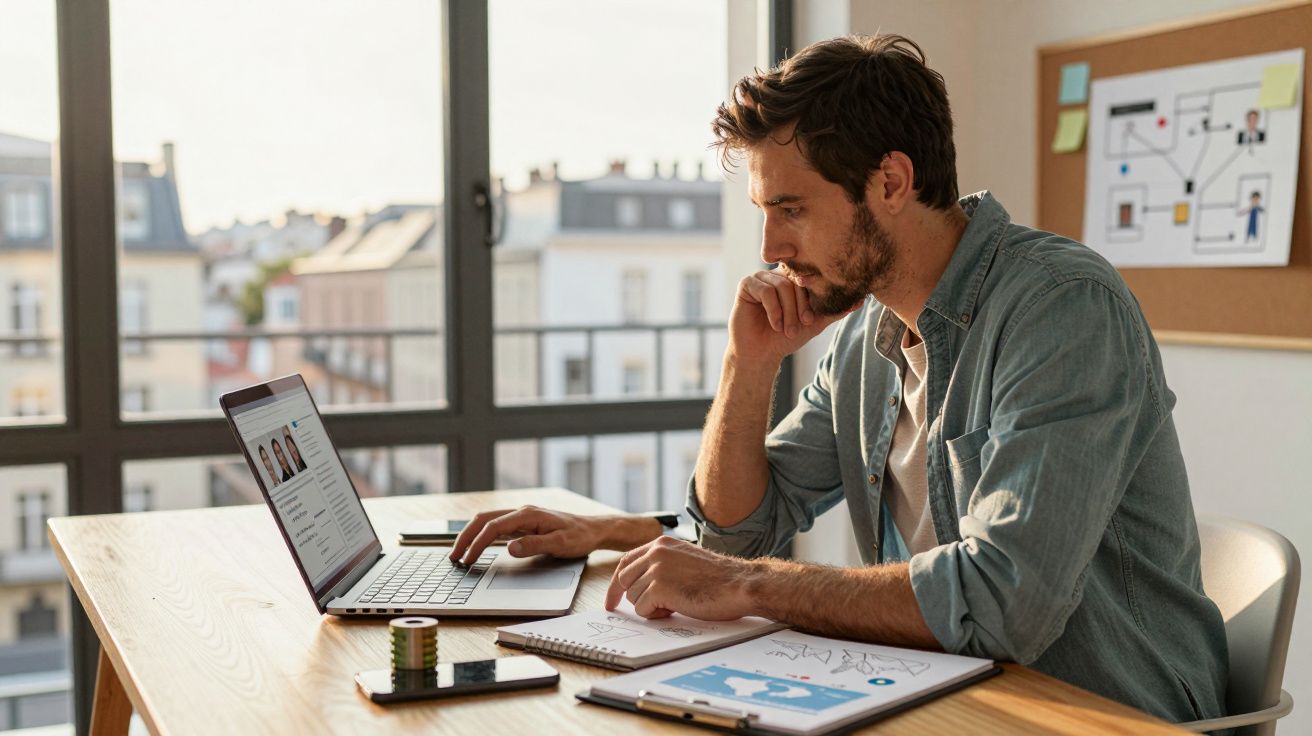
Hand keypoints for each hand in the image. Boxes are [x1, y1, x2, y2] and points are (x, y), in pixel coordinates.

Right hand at [448, 506, 660, 564]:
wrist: (595, 529)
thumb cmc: (580, 536)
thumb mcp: (560, 544)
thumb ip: (534, 545)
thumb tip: (509, 548)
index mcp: (527, 514)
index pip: (493, 527)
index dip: (477, 544)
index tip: (467, 560)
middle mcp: (521, 512)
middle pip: (483, 520)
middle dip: (465, 537)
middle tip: (453, 557)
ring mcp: (522, 517)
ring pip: (488, 521)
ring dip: (471, 535)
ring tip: (460, 554)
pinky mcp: (524, 524)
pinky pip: (497, 527)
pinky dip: (482, 536)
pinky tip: (478, 548)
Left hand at [605, 536, 756, 619]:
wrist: (739, 584)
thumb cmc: (719, 579)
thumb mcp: (686, 561)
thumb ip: (664, 565)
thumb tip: (641, 583)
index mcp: (662, 544)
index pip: (626, 561)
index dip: (616, 583)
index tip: (612, 600)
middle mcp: (656, 552)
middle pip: (624, 580)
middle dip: (634, 598)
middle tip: (653, 608)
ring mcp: (656, 568)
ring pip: (633, 596)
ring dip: (650, 607)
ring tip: (676, 604)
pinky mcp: (659, 587)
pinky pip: (642, 609)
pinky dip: (656, 615)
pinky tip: (676, 609)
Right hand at [729, 270, 854, 364]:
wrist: (761, 353)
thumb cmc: (786, 338)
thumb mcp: (815, 323)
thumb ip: (834, 310)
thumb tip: (861, 300)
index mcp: (793, 279)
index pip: (808, 276)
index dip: (812, 296)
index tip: (810, 319)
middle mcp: (777, 274)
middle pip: (796, 280)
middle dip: (800, 307)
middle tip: (800, 326)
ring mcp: (761, 277)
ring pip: (782, 286)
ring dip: (787, 312)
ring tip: (785, 329)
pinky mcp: (746, 285)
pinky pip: (765, 290)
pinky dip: (773, 310)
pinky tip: (773, 324)